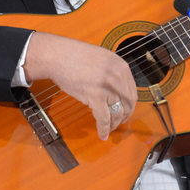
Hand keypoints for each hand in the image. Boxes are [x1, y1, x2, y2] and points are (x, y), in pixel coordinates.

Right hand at [23, 33, 137, 140]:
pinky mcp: (95, 97)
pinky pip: (104, 119)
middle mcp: (118, 77)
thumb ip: (112, 72)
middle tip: (119, 122)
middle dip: (124, 116)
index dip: (129, 105)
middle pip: (128, 103)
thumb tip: (117, 90)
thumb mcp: (102, 58)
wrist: (57, 55)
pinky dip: (104, 129)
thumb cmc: (74, 56)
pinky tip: (102, 134)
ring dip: (114, 124)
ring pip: (117, 113)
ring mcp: (108, 87)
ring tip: (110, 129)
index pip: (132, 91)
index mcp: (121, 66)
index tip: (126, 111)